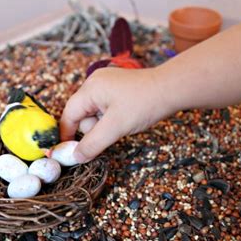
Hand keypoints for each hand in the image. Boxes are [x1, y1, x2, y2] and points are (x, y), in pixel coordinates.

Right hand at [60, 67, 174, 162]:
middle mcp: (95, 82)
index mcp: (90, 88)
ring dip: (104, 124)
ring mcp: (106, 83)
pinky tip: (126, 117)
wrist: (173, 89)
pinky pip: (105, 108)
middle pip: (81, 114)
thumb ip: (92, 144)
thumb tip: (75, 157)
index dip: (67, 134)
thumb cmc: (144, 104)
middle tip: (112, 131)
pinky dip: (111, 118)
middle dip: (93, 129)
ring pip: (94, 113)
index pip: (69, 114)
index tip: (68, 152)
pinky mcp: (117, 87)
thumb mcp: (115, 128)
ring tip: (123, 123)